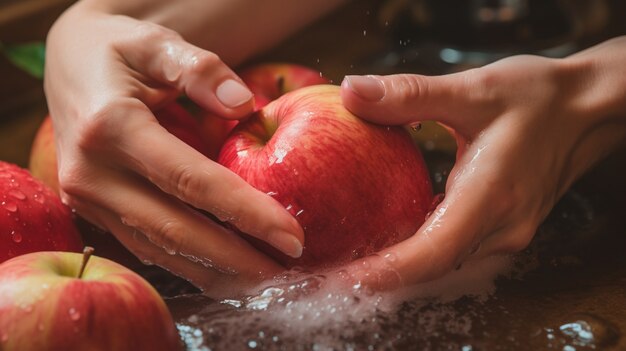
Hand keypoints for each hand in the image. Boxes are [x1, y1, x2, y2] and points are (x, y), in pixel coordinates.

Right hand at [44, 4, 303, 294]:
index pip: (191, 181)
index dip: (245, 212)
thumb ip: (200, 70)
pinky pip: (146, 246)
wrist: (67, 65)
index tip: (290, 235)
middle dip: (236, 258)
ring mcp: (88, 198)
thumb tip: (245, 106)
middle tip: (285, 273)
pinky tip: (224, 271)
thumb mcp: (155, 42)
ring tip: (264, 281)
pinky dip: (189, 263)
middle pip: (177, 230)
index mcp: (112, 127)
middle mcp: (94, 174)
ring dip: (215, 271)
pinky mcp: (94, 211)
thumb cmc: (116, 51)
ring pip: (160, 249)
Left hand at [338, 37, 625, 288]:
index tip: (346, 277)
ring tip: (351, 258)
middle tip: (332, 271)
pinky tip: (393, 237)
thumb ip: (410, 95)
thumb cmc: (540, 99)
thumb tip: (354, 92)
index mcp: (492, 196)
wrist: (588, 110)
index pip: (433, 251)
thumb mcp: (473, 89)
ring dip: (400, 266)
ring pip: (445, 262)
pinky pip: (455, 249)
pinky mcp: (504, 227)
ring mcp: (506, 232)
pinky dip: (420, 250)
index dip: (389, 271)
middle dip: (383, 275)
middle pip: (434, 267)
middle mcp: (502, 226)